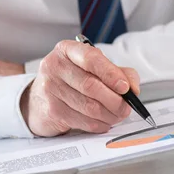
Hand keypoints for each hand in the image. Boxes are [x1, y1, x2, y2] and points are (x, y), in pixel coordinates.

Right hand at [20, 40, 140, 136]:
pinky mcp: (51, 110)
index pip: (91, 59)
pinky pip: (82, 121)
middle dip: (115, 100)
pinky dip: (99, 124)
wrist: (39, 99)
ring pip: (88, 106)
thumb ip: (119, 73)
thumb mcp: (94, 68)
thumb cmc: (71, 80)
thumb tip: (133, 88)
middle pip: (91, 85)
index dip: (111, 74)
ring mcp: (50, 88)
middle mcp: (55, 66)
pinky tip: (104, 122)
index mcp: (68, 50)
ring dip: (109, 115)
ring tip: (117, 115)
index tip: (125, 87)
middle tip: (126, 107)